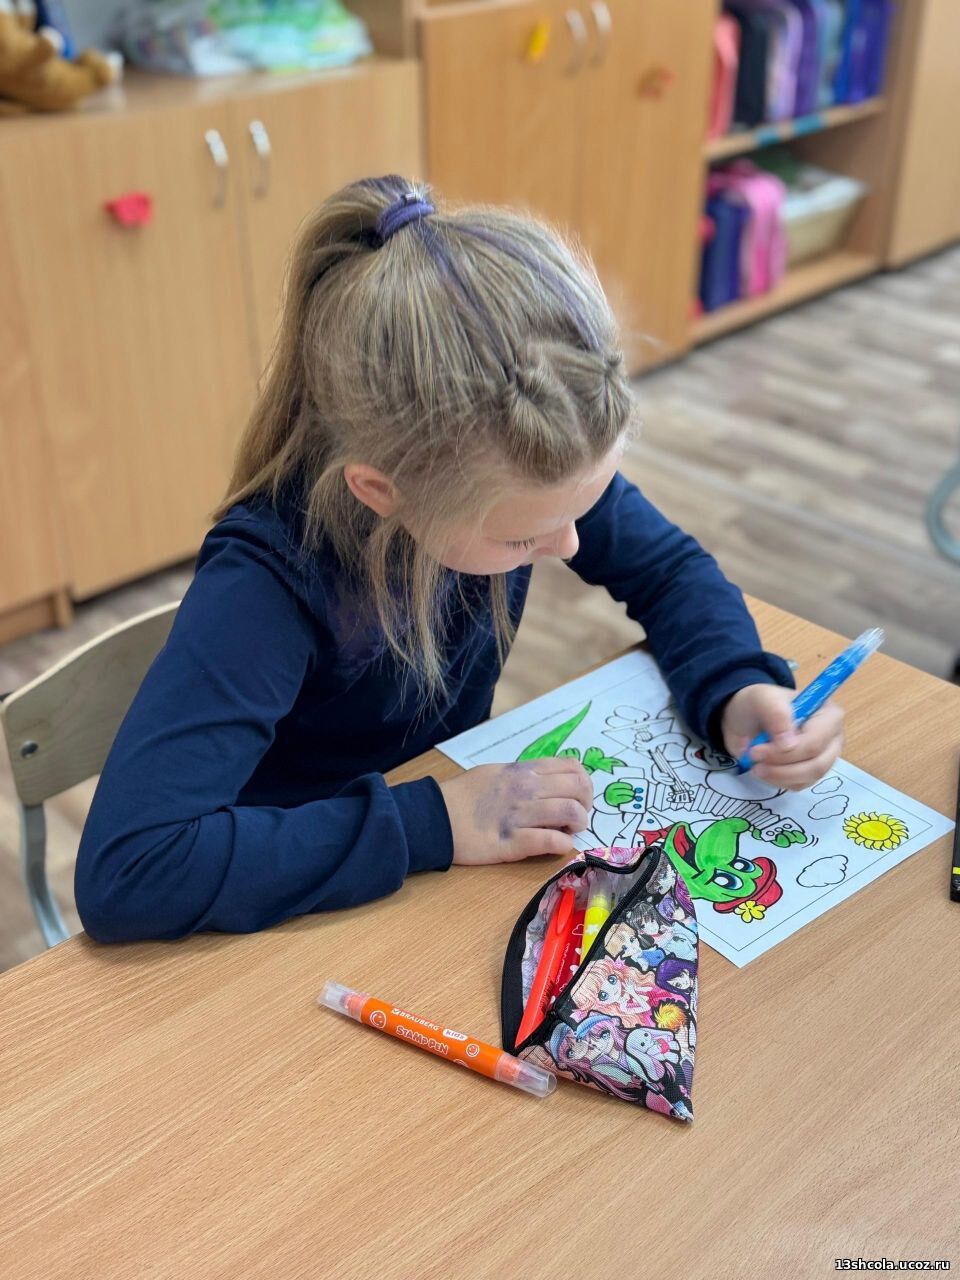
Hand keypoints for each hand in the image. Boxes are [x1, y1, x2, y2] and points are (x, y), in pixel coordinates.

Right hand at [439, 758, 592, 865]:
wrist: (434, 817)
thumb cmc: (463, 795)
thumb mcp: (496, 773)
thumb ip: (524, 776)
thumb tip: (548, 783)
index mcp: (523, 770)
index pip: (572, 767)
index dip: (584, 782)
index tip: (579, 795)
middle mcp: (527, 789)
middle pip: (578, 789)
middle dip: (586, 804)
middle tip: (578, 817)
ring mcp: (521, 815)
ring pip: (571, 813)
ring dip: (578, 825)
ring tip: (569, 831)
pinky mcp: (514, 843)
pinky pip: (553, 842)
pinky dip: (563, 845)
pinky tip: (558, 846)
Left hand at [720, 683, 843, 790]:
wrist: (747, 717)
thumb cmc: (760, 703)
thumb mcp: (763, 698)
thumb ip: (777, 714)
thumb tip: (789, 745)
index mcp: (829, 714)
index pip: (816, 742)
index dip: (787, 752)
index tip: (756, 751)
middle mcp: (832, 738)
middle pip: (816, 764)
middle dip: (782, 768)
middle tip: (753, 761)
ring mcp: (824, 757)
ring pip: (808, 778)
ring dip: (778, 776)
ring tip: (755, 765)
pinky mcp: (811, 772)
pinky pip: (799, 785)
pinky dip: (777, 781)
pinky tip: (763, 768)